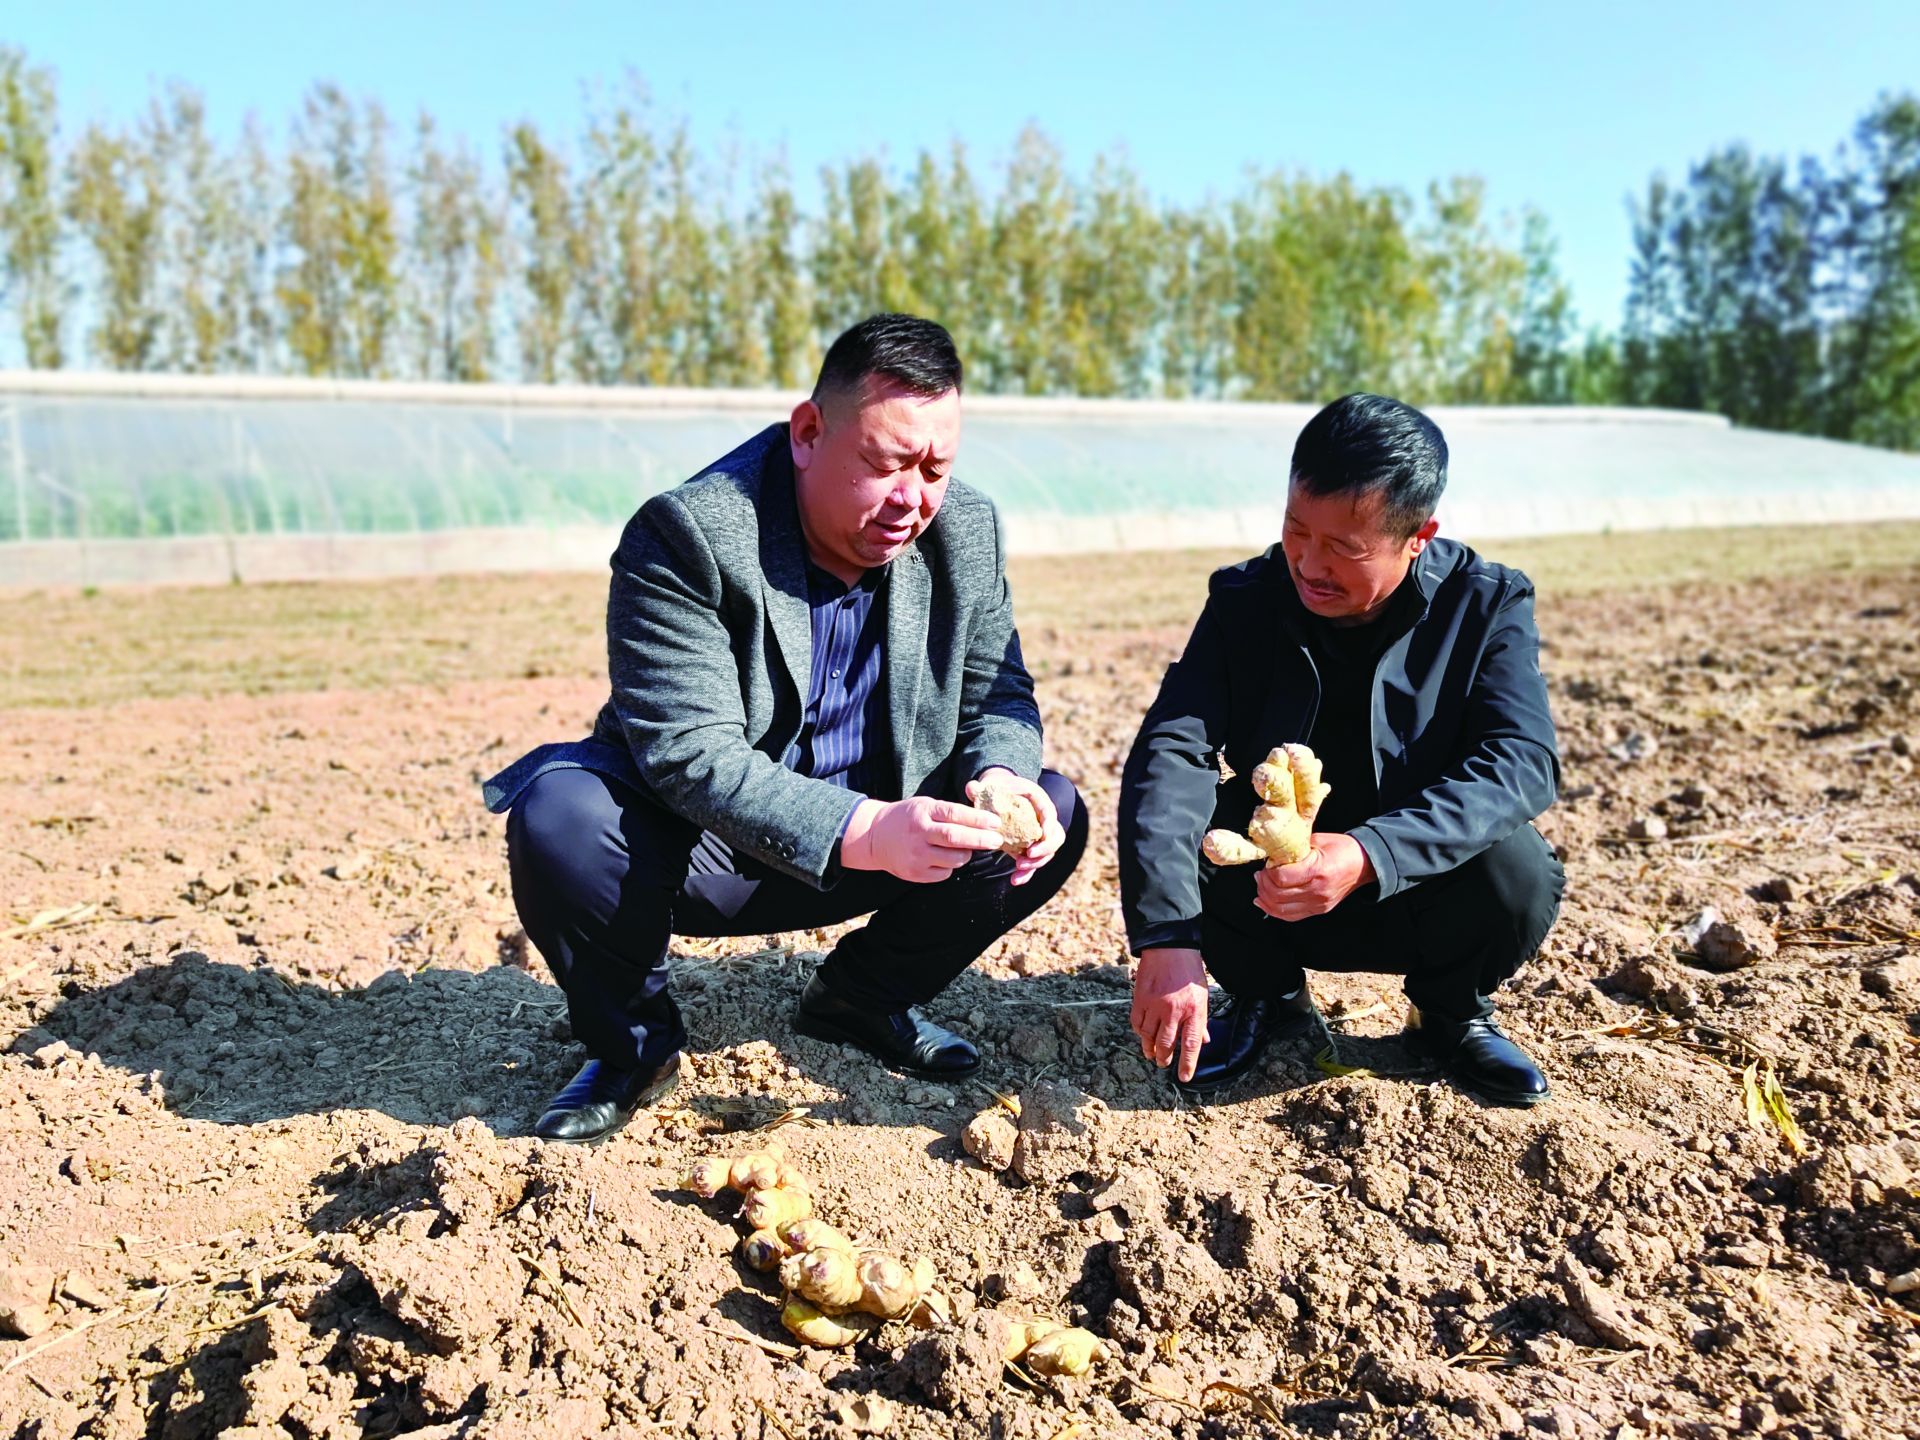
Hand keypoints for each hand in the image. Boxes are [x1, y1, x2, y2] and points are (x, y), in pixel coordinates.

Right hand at [841, 795, 1004, 883]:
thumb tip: (984, 820)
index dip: (978, 819)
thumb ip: (949, 812)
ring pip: (954, 859)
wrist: (875, 837)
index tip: (996, 822)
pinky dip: (951, 865)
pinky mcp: (915, 873)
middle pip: (956, 838)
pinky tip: (945, 857)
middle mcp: (919, 834)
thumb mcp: (925, 805)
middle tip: (997, 840)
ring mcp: (916, 855)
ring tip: (967, 848)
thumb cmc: (908, 818)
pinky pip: (944, 873)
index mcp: (923, 812)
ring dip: (967, 854)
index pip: (955, 814)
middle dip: (981, 839)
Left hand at [967, 767, 1065, 886]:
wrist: (999, 793)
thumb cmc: (997, 787)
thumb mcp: (989, 784)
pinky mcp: (1029, 847)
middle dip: (1045, 849)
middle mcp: (1043, 819)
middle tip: (1028, 857)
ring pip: (1047, 853)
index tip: (1041, 836)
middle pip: (1055, 836)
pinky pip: (1034, 862)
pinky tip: (1015, 881)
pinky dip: (1027, 873)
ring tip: (1018, 871)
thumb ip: (980, 787)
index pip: (1050, 813)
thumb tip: (970, 788)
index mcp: (1038, 800)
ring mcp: (1037, 835)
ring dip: (1035, 865)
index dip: (1049, 826)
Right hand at [1130, 946, 1209, 1083]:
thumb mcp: (1202, 996)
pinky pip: (1137, 1023)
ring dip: (1150, 1048)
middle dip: (1165, 1059)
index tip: (1185, 1077)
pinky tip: (1143, 1035)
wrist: (1170, 948)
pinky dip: (1140, 1032)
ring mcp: (1155, 1005)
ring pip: (1149, 1036)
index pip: (1191, 1045)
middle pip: (1166, 1044)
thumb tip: (1203, 1041)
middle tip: (1163, 1064)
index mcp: (1194, 1010)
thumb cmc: (1189, 972)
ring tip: (1152, 1054)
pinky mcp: (1140, 999)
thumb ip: (1201, 1021)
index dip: (1188, 1064)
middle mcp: (1174, 1011)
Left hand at [1253, 832, 1373, 920]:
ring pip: (1280, 909)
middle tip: (1260, 873)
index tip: (1267, 862)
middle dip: (1263, 884)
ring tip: (1261, 884)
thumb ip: (1293, 848)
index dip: (1268, 870)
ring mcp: (1318, 904)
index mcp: (1317, 871)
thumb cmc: (1341, 848)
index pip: (1281, 877)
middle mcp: (1317, 891)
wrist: (1364, 864)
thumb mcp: (1317, 840)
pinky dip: (1273, 909)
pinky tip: (1264, 900)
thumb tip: (1271, 853)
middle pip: (1277, 895)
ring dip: (1265, 897)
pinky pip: (1290, 915)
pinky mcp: (1318, 910)